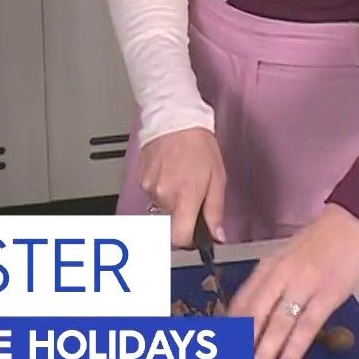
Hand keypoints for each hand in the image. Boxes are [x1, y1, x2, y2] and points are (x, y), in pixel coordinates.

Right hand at [137, 127, 225, 248]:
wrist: (175, 118)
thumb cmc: (199, 145)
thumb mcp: (218, 178)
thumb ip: (215, 211)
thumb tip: (217, 235)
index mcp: (185, 198)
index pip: (180, 238)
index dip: (189, 241)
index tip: (195, 234)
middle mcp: (164, 196)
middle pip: (172, 222)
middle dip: (183, 213)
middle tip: (193, 192)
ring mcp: (150, 188)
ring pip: (162, 207)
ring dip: (172, 199)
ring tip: (181, 176)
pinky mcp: (141, 179)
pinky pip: (154, 193)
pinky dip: (162, 187)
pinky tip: (170, 170)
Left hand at [221, 204, 358, 358]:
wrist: (355, 221)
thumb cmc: (322, 243)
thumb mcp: (288, 258)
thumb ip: (271, 284)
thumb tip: (255, 317)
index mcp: (268, 267)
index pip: (240, 304)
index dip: (227, 333)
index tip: (218, 356)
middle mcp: (280, 275)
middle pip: (252, 318)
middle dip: (237, 351)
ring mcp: (303, 284)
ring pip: (276, 325)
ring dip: (261, 355)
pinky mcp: (327, 293)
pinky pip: (306, 325)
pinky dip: (293, 348)